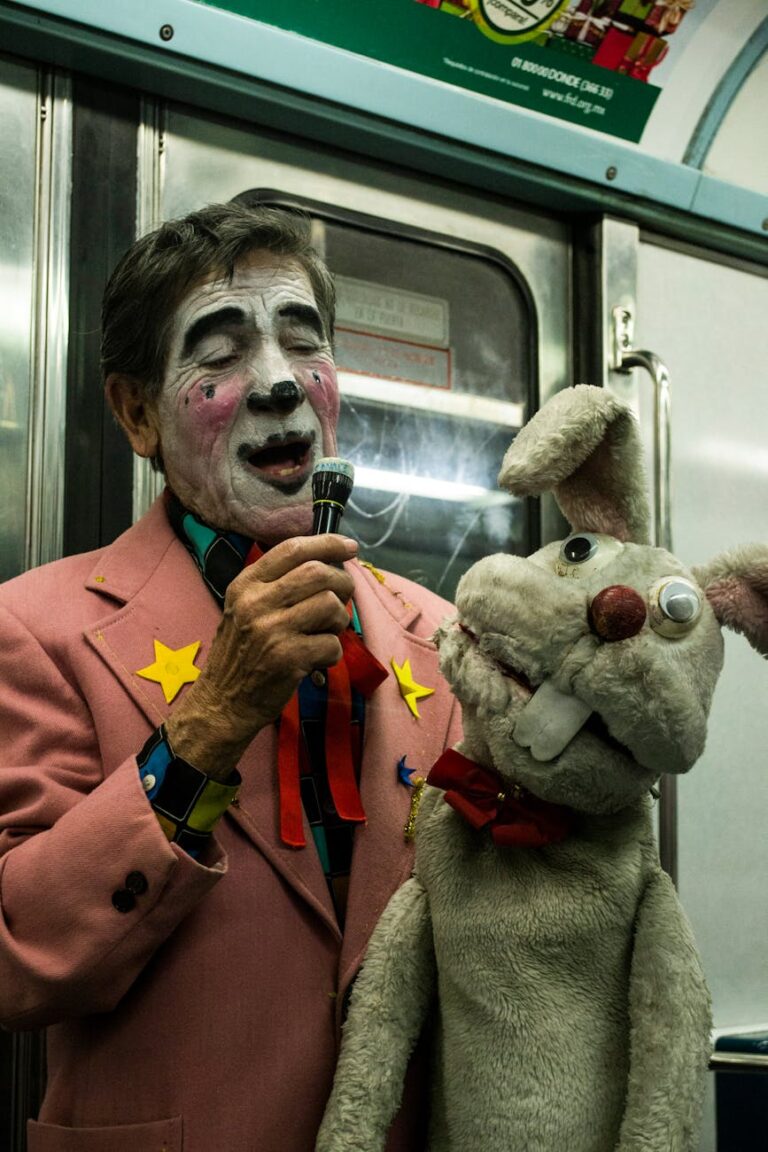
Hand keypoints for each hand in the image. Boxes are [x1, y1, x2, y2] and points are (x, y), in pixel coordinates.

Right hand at [165, 534, 357, 778]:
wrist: (222, 703)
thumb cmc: (240, 655)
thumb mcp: (244, 610)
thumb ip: (276, 586)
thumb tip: (327, 564)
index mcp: (245, 585)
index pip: (292, 549)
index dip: (328, 543)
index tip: (349, 547)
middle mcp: (256, 602)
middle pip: (318, 573)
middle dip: (342, 582)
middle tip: (343, 597)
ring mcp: (271, 630)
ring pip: (330, 605)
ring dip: (339, 620)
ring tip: (326, 633)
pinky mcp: (287, 658)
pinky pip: (332, 644)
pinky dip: (333, 653)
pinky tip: (317, 660)